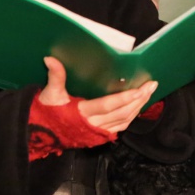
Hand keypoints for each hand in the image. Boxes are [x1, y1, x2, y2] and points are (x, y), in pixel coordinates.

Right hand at [39, 56, 156, 133]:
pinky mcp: (100, 135)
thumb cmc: (48, 111)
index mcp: (82, 113)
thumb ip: (55, 76)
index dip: (126, 98)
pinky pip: (121, 126)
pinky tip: (138, 105)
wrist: (43, 133)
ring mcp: (98, 131)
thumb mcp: (51, 93)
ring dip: (138, 107)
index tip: (141, 88)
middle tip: (152, 85)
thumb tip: (50, 59)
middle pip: (122, 113)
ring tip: (149, 92)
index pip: (108, 105)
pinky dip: (132, 116)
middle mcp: (93, 124)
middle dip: (139, 99)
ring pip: (124, 120)